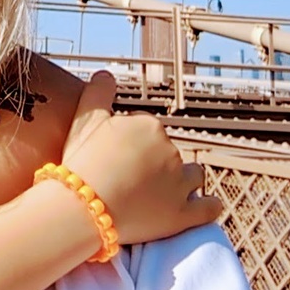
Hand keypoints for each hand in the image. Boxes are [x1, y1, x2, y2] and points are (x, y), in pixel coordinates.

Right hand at [61, 71, 222, 244]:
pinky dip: (207, 206)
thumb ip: (97, 93)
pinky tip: (201, 205)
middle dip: (153, 161)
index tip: (113, 155)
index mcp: (149, 126)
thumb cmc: (80, 163)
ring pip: (191, 175)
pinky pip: (209, 207)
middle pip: (167, 152)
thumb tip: (105, 74)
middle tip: (127, 176)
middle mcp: (170, 151)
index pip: (146, 129)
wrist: (82, 208)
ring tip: (157, 191)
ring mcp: (180, 184)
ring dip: (182, 180)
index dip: (129, 142)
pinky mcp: (184, 214)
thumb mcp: (83, 120)